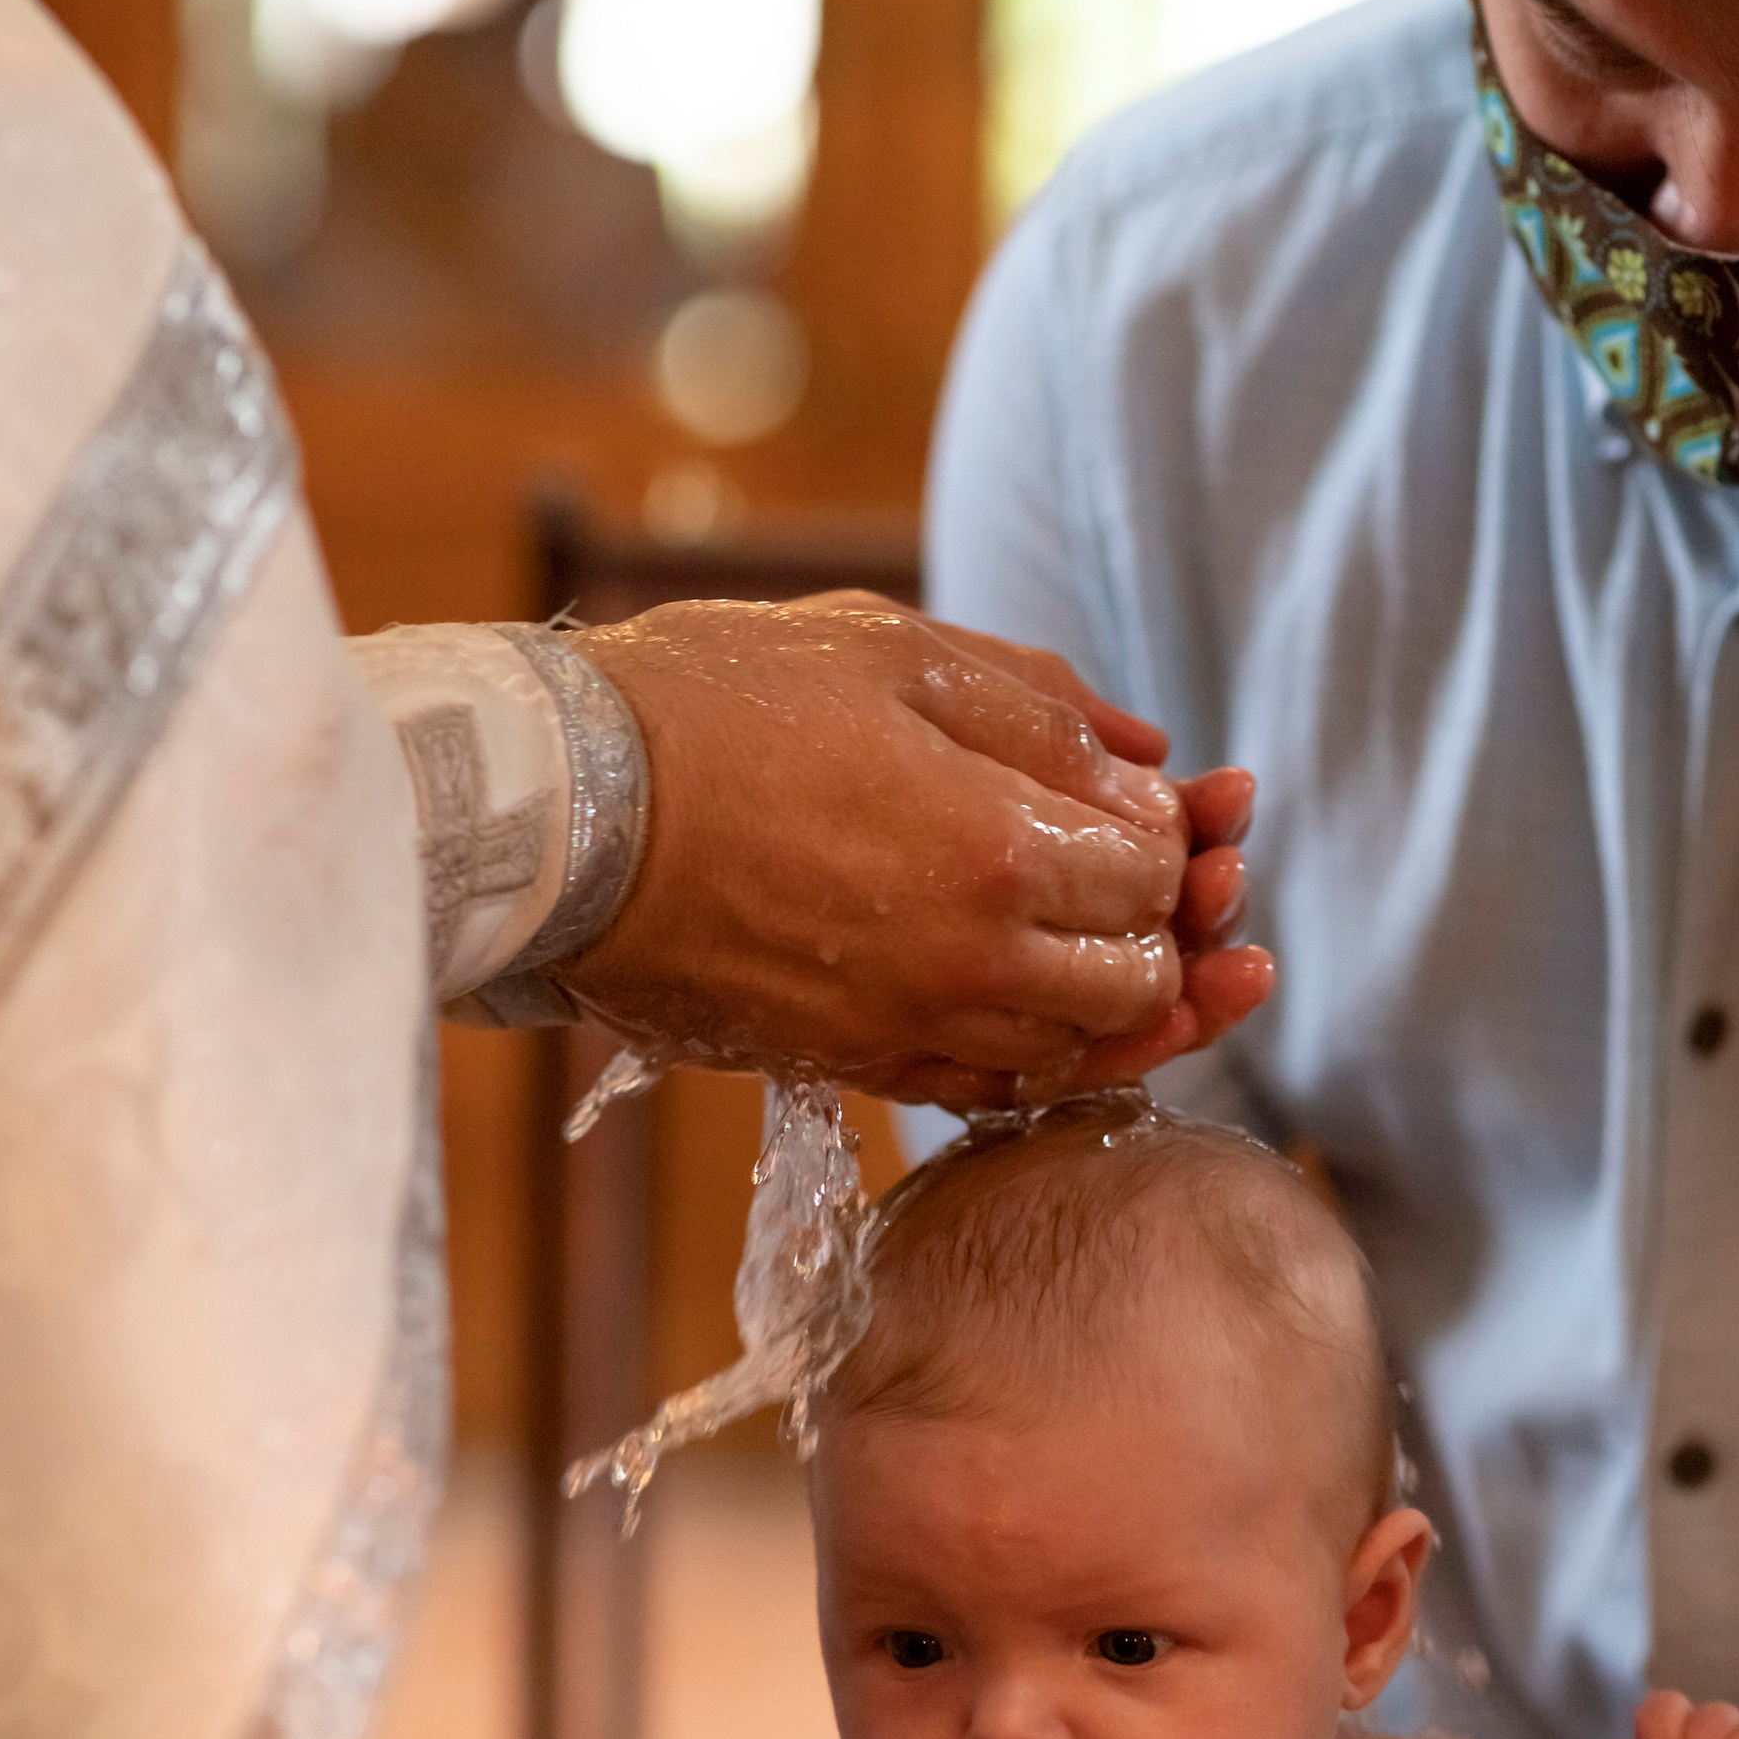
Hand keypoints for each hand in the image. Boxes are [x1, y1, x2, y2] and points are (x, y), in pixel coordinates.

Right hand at [564, 597, 1272, 1106]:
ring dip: (1114, 1000)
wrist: (565, 814)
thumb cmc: (718, 703)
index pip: (1157, 870)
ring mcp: (913, 1026)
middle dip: (1166, 926)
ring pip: (1076, 1051)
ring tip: (1114, 940)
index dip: (1174, 834)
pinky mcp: (853, 1064)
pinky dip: (1034, 1052)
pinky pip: (987, 1088)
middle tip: (1145, 875)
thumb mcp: (891, 649)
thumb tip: (1156, 756)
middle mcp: (975, 961)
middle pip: (1140, 979)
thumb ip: (1041, 703)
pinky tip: (1038, 1002)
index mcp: (999, 846)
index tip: (1144, 798)